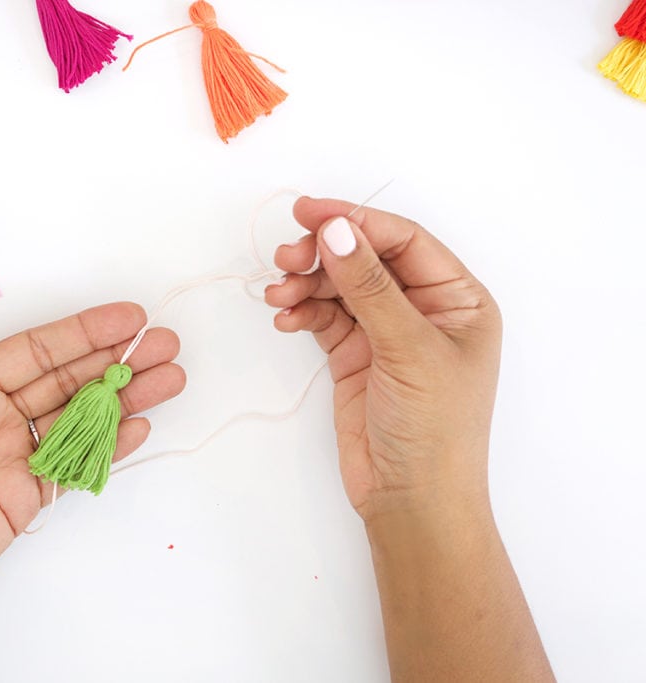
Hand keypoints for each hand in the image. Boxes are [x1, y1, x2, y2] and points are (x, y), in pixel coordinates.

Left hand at [0, 291, 184, 636]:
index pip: (34, 352)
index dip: (82, 333)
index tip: (127, 318)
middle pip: (68, 379)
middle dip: (118, 360)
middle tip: (165, 344)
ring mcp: (16, 455)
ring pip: (81, 418)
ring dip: (125, 398)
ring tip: (170, 379)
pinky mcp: (29, 495)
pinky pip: (77, 464)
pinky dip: (111, 446)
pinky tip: (141, 425)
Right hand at [264, 198, 501, 520]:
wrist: (411, 501)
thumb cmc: (434, 428)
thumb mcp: (408, 349)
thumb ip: (370, 286)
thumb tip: (335, 229)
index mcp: (458, 299)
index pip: (403, 241)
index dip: (356, 221)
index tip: (308, 213)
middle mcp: (423, 309)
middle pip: (366, 258)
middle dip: (324, 253)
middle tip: (285, 257)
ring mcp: (386, 332)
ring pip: (339, 285)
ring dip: (306, 282)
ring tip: (278, 292)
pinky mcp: (354, 355)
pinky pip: (323, 316)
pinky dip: (302, 311)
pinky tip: (285, 317)